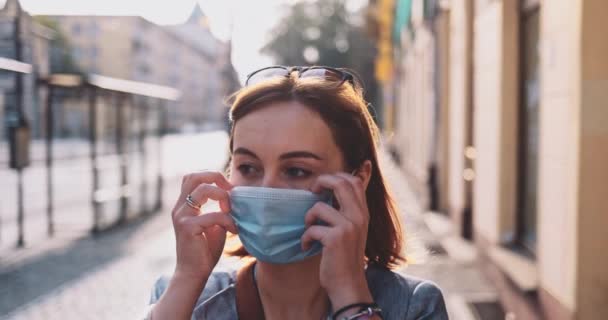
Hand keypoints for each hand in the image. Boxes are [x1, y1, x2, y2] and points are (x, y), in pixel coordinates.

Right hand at [171, 171, 236, 279]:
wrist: (193, 273)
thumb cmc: (204, 250)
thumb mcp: (213, 224)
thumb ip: (218, 209)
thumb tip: (233, 196)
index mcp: (184, 205)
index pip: (193, 177)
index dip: (212, 176)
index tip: (228, 190)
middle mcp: (179, 207)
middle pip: (194, 176)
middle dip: (216, 177)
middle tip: (230, 190)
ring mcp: (181, 216)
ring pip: (203, 189)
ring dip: (223, 196)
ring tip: (231, 210)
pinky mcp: (187, 227)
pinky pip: (213, 215)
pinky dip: (228, 220)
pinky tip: (234, 230)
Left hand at [301, 173, 373, 308]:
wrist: (348, 285)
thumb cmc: (345, 258)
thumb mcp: (352, 231)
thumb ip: (347, 212)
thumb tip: (332, 191)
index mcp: (363, 213)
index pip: (354, 181)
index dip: (335, 177)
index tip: (322, 187)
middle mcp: (359, 217)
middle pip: (340, 183)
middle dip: (321, 182)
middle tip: (312, 192)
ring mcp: (348, 227)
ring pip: (319, 207)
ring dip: (308, 218)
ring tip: (309, 230)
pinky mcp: (336, 238)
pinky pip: (312, 228)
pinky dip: (306, 238)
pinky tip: (308, 247)